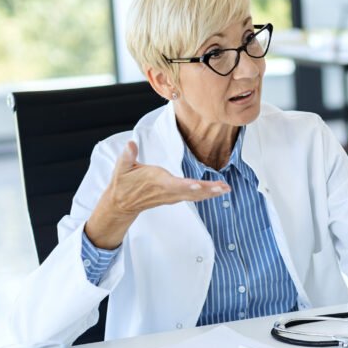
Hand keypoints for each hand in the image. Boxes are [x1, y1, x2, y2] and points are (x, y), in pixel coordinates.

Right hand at [84, 141, 229, 248]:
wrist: (121, 204)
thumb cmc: (123, 184)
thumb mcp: (121, 169)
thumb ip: (127, 156)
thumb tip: (131, 144)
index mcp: (156, 182)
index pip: (173, 185)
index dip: (185, 186)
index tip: (198, 185)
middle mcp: (167, 191)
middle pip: (190, 192)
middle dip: (207, 190)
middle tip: (223, 187)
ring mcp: (172, 196)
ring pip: (194, 196)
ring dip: (211, 192)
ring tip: (226, 188)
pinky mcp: (174, 197)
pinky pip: (193, 197)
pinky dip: (207, 194)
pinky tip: (218, 191)